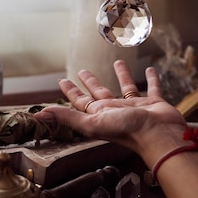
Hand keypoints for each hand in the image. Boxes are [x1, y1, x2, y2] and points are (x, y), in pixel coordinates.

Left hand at [33, 60, 187, 156]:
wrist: (159, 135)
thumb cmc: (128, 131)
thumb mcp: (92, 123)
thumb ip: (67, 118)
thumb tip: (38, 116)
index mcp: (100, 114)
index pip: (80, 101)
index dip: (70, 91)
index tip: (62, 80)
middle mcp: (116, 110)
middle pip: (99, 93)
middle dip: (90, 82)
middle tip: (82, 70)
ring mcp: (136, 107)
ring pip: (126, 87)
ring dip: (121, 75)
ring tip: (117, 62)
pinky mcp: (154, 103)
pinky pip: (152, 87)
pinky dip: (152, 79)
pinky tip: (150, 69)